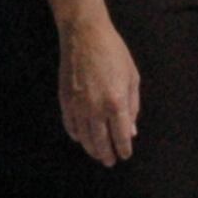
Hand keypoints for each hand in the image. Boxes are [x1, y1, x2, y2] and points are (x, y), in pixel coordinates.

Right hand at [58, 15, 141, 166]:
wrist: (84, 36)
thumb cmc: (114, 53)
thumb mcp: (132, 78)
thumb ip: (132, 107)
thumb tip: (131, 131)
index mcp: (116, 102)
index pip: (120, 135)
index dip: (123, 148)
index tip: (125, 155)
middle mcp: (95, 108)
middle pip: (101, 141)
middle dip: (106, 154)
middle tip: (110, 161)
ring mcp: (78, 105)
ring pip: (84, 136)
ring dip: (91, 148)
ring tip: (97, 154)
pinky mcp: (65, 100)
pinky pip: (70, 124)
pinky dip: (76, 134)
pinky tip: (81, 138)